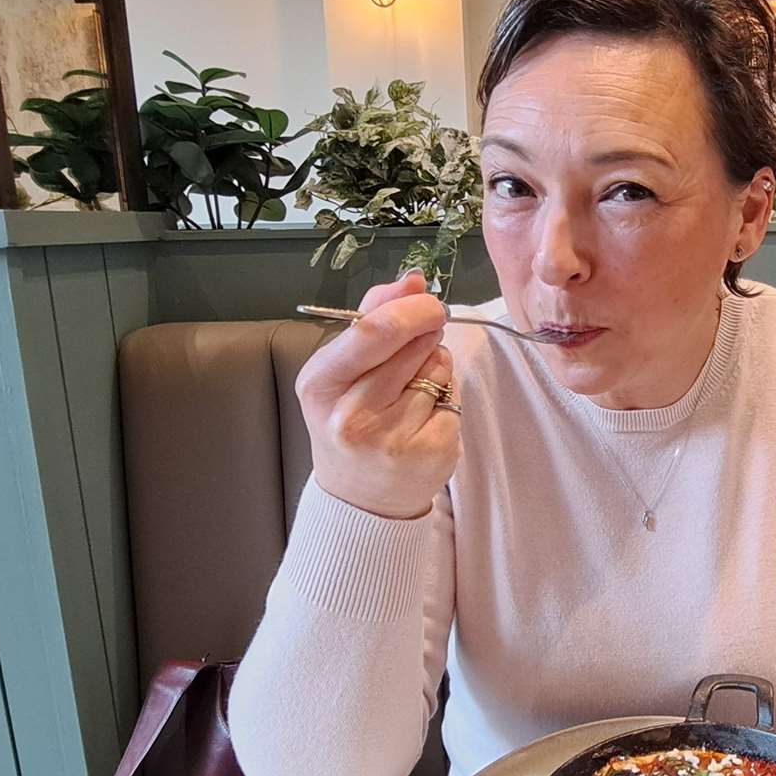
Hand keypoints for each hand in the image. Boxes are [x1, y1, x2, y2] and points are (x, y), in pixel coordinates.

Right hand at [295, 271, 458, 518]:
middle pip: (413, 345)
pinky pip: (455, 399)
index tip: (429, 303)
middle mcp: (351, 416)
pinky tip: (425, 416)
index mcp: (320, 385)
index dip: (411, 310)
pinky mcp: (430, 454)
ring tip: (413, 389)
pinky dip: (447, 397)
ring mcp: (392, 439)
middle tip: (422, 342)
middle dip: (427, 333)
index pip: (373, 331)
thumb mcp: (342, 369)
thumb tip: (412, 280)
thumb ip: (373, 316)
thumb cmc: (351, 420)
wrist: (361, 496)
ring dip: (436, 366)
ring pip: (438, 369)